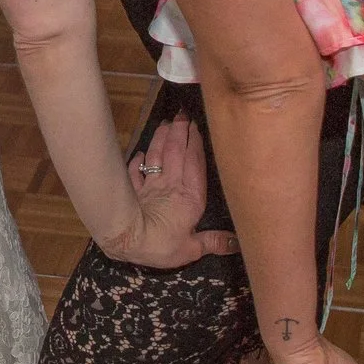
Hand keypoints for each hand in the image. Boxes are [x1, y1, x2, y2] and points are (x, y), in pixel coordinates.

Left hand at [98, 116, 235, 266]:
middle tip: (182, 115)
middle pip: (176, 153)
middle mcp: (171, 186)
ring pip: (157, 156)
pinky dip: (138, 161)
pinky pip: (135, 172)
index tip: (196, 126)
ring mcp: (150, 186)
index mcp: (190, 197)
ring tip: (165, 124)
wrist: (127, 239)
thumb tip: (236, 243)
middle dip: (179, 132)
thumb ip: (213, 242)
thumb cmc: (162, 244)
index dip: (195, 144)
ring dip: (161, 139)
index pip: (195, 164)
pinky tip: (140, 154)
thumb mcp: (191, 249)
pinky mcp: (133, 191)